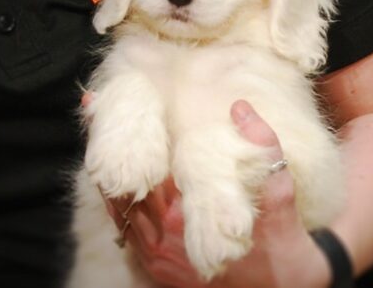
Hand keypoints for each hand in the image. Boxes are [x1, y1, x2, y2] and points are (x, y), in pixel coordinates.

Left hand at [104, 100, 330, 287]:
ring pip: (116, 210)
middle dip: (104, 148)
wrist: (281, 287)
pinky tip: (117, 183)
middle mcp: (161, 236)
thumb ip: (264, 144)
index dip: (120, 136)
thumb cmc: (280, 237)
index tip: (97, 104)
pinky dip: (116, 205)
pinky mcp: (157, 270)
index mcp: (184, 213)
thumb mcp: (280, 189)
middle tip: (91, 110)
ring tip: (97, 140)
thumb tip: (240, 107)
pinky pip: (125, 232)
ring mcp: (155, 256)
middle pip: (117, 187)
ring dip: (107, 175)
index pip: (139, 168)